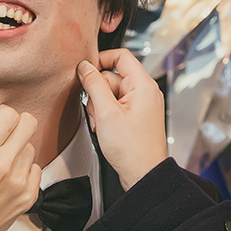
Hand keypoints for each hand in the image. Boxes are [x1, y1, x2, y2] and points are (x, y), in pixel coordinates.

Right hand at [0, 106, 40, 230]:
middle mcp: (3, 165)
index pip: (10, 114)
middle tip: (5, 135)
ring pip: (31, 146)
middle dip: (17, 124)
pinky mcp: (29, 195)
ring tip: (1, 165)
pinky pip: (36, 168)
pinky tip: (8, 179)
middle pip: (29, 123)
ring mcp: (19, 181)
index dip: (3, 113)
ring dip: (19, 150)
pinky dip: (24, 170)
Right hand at [79, 49, 168, 189]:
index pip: (121, 56)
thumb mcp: (106, 113)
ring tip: (100, 124)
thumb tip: (85, 67)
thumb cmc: (132, 149)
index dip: (100, 59)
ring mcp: (141, 104)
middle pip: (112, 76)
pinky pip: (115, 106)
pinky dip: (105, 114)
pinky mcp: (135, 116)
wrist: (143, 174)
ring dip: (99, 106)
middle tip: (95, 111)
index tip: (85, 70)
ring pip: (111, 93)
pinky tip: (103, 128)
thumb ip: (94, 85)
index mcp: (143, 85)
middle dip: (97, 92)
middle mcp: (145, 91)